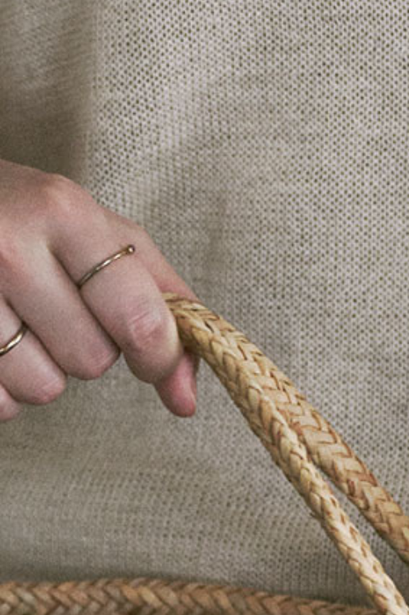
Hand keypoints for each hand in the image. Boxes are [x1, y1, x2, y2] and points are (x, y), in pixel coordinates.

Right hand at [0, 159, 199, 420]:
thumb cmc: (39, 221)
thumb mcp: (106, 236)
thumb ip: (165, 307)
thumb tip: (185, 400)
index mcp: (65, 214)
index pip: (139, 319)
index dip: (157, 357)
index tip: (150, 357)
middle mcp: (9, 247)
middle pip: (91, 360)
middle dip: (88, 348)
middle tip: (60, 311)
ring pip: (43, 387)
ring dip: (43, 370)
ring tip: (22, 323)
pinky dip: (4, 386)